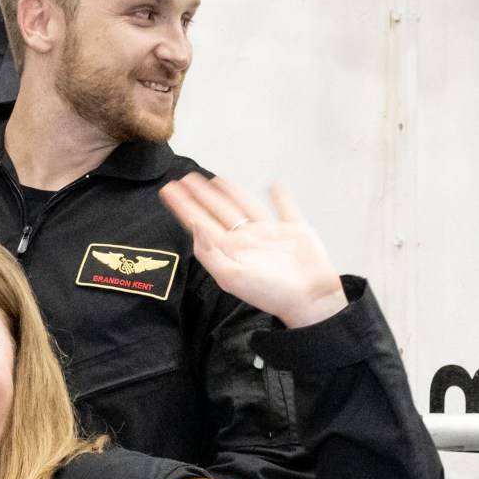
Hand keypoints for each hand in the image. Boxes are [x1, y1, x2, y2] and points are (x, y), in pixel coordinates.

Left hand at [158, 174, 346, 329]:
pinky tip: (272, 186)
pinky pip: (285, 208)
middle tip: (186, 178)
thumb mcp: (231, 276)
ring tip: (215, 179)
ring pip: (245, 205)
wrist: (309, 300)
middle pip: (218, 210)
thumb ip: (209, 252)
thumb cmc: (271, 294)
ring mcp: (270, 234)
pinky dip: (280, 196)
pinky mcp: (295, 230)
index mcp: (230, 249)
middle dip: (201, 195)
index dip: (184, 206)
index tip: (170, 190)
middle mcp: (247, 240)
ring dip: (230, 192)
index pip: (200, 222)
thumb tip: (195, 224)